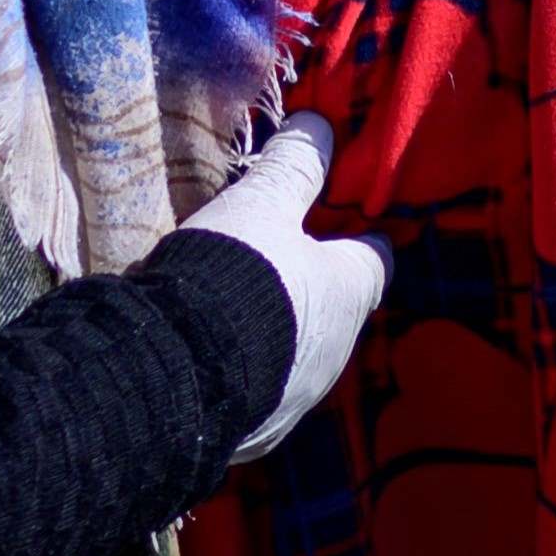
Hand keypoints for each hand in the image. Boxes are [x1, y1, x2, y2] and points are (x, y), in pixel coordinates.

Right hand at [170, 115, 387, 463]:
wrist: (179, 374)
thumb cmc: (237, 275)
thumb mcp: (260, 206)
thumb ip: (292, 167)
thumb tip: (319, 124)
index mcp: (351, 292)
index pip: (376, 260)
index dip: (363, 242)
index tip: (354, 228)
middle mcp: (338, 351)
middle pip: (336, 312)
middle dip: (312, 292)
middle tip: (277, 268)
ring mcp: (299, 397)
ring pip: (298, 358)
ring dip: (277, 339)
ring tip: (234, 318)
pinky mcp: (257, 432)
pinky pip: (257, 397)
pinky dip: (243, 378)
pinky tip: (210, 364)